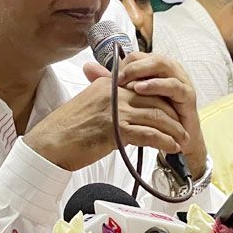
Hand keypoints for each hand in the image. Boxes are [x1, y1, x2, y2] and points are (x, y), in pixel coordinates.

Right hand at [23, 61, 190, 171]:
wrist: (49, 144)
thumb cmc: (65, 128)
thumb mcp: (87, 105)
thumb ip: (107, 101)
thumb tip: (123, 109)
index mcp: (107, 84)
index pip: (143, 85)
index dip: (162, 98)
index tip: (172, 109)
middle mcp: (113, 94)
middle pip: (154, 99)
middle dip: (173, 114)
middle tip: (183, 127)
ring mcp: (115, 112)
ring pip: (156, 116)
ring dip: (173, 130)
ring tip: (182, 140)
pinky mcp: (116, 131)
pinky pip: (149, 134)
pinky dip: (164, 141)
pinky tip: (171, 148)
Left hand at [119, 52, 207, 178]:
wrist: (174, 140)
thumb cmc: (153, 118)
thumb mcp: (130, 99)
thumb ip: (111, 82)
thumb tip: (88, 67)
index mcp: (156, 68)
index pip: (138, 56)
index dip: (124, 64)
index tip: (112, 77)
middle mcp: (169, 70)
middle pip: (151, 57)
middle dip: (133, 66)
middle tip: (117, 77)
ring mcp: (180, 81)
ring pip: (163, 66)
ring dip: (144, 72)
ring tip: (129, 83)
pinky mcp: (188, 96)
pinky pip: (174, 86)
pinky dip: (157, 85)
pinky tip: (142, 90)